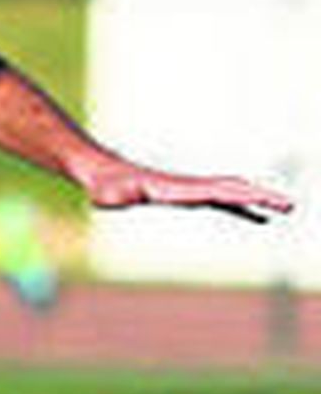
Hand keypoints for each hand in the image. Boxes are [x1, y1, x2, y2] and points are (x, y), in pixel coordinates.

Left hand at [81, 154, 293, 223]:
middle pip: (232, 190)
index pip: (213, 192)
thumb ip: (118, 194)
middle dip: (260, 197)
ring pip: (232, 194)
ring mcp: (191, 191)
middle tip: (289, 205)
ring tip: (285, 209)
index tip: (259, 199)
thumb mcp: (111, 193)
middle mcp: (188, 188)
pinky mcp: (187, 197)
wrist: (105, 174)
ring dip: (258, 201)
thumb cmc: (106, 187)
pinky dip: (242, 210)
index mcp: (176, 189)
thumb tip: (122, 194)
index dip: (236, 196)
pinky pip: (221, 204)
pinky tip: (257, 219)